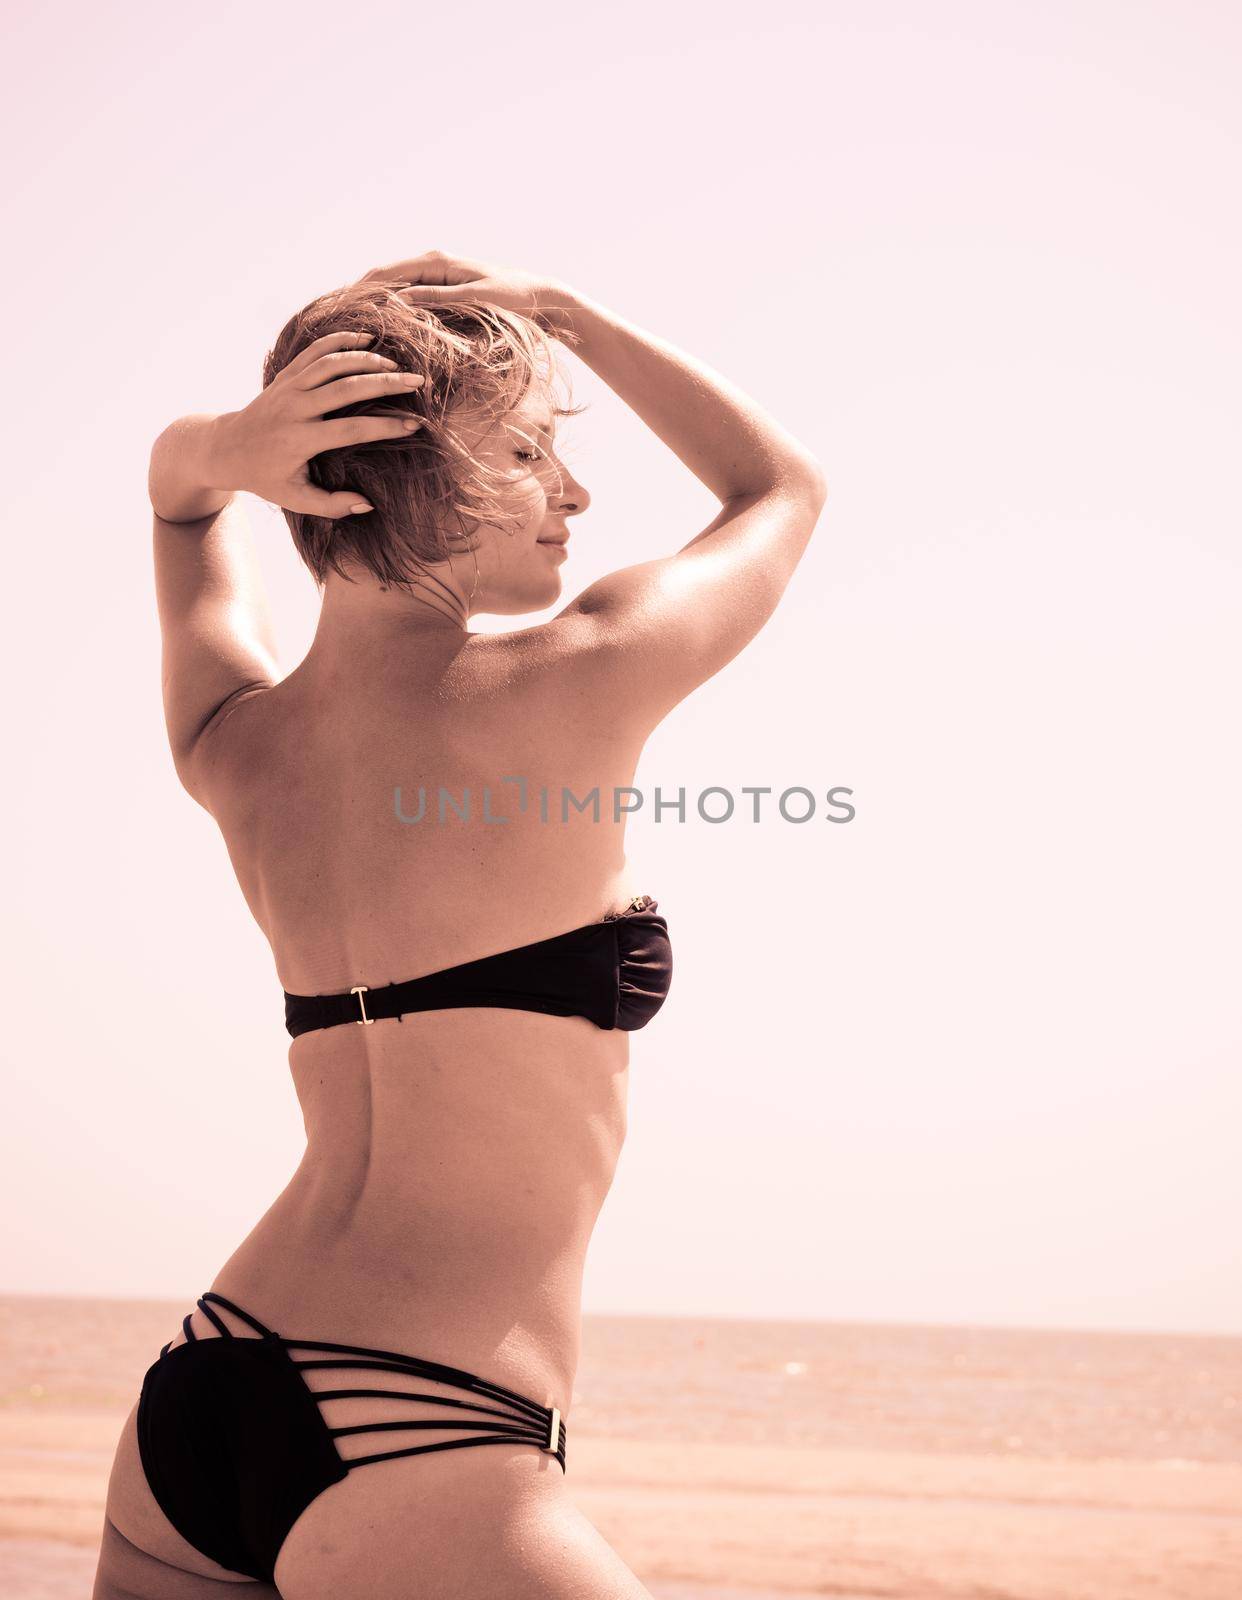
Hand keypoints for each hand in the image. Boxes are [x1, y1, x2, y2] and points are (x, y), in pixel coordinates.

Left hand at [209, 330, 426, 516]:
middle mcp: (294, 409)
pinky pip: (315, 350)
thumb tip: (367, 506)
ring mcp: (288, 387)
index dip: (384, 427)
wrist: (226, 448)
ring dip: (367, 359)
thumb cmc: (266, 477)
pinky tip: (366, 339)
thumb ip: (331, 506)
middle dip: (385, 383)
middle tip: (416, 382)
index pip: (350, 429)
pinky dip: (341, 340)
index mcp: (300, 440)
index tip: (413, 426)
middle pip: (346, 388)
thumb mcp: (295, 500)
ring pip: (332, 363)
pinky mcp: (285, 374)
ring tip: (395, 365)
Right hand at [359, 249, 577, 332]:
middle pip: (384, 278)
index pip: (386, 273)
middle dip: (359, 296)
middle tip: (334, 319)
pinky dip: (391, 309)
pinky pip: (408, 297)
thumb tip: (401, 301)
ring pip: (394, 288)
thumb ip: (438, 299)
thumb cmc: (513, 300)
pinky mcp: (443, 290)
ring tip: (348, 325)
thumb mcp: (475, 300)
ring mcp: (437, 276)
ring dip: (373, 303)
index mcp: (437, 262)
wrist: (541, 299)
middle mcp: (432, 264)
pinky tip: (379, 327)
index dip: (361, 290)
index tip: (339, 308)